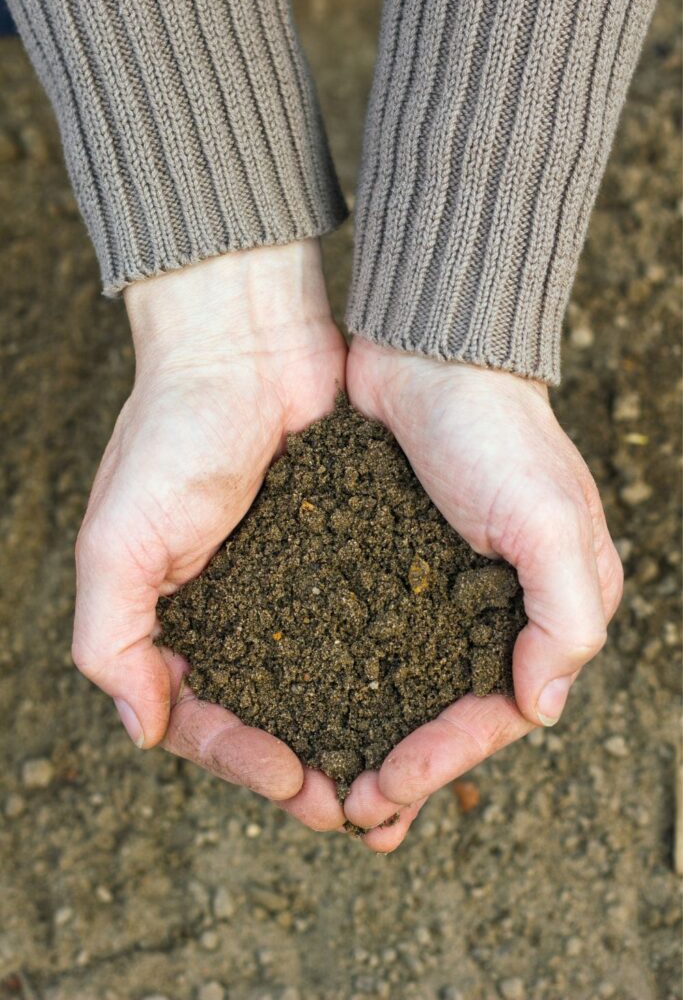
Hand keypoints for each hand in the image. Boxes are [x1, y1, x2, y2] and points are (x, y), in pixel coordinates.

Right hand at [72, 240, 346, 831]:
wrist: (246, 348)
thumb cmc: (170, 435)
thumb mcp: (115, 541)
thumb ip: (109, 639)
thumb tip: (142, 729)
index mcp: (176, 623)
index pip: (205, 720)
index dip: (244, 762)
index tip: (294, 783)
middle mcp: (237, 615)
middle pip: (272, 717)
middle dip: (311, 769)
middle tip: (358, 811)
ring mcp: (294, 588)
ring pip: (325, 686)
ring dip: (355, 738)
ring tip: (395, 784)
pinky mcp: (347, 556)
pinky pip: (367, 630)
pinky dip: (387, 675)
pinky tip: (420, 707)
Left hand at [343, 337, 622, 850]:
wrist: (429, 354)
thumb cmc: (497, 431)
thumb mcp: (549, 518)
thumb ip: (565, 617)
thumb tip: (543, 712)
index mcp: (545, 609)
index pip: (497, 710)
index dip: (443, 758)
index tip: (383, 790)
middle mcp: (493, 608)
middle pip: (448, 712)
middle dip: (402, 768)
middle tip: (347, 812)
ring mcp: (434, 588)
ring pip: (402, 688)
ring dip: (367, 738)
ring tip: (323, 785)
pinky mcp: (384, 564)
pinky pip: (363, 639)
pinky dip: (340, 680)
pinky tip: (303, 708)